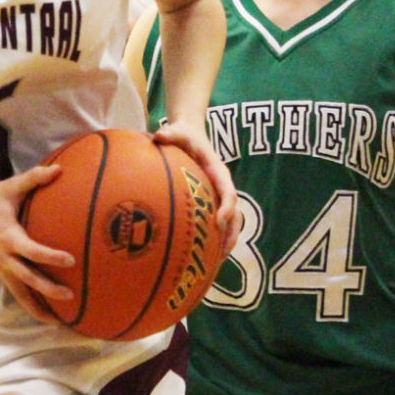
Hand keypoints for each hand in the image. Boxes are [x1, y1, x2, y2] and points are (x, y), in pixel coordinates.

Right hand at [0, 166, 74, 320]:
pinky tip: (46, 314)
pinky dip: (30, 304)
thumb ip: (35, 178)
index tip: (70, 260)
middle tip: (71, 295)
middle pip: (27, 279)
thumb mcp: (11, 186)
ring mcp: (0, 267)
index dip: (50, 256)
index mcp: (7, 235)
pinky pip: (16, 292)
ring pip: (20, 294)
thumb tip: (60, 169)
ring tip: (60, 321)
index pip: (31, 250)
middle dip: (48, 289)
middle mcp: (3, 256)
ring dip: (38, 307)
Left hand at [150, 121, 239, 253]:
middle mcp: (221, 187)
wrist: (190, 135)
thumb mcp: (179, 130)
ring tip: (217, 263)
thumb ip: (171, 133)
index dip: (227, 207)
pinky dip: (213, 241)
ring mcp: (216, 197)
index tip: (219, 220)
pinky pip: (215, 224)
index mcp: (218, 172)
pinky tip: (201, 258)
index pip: (228, 191)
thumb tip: (159, 135)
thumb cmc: (184, 135)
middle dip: (231, 233)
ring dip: (225, 242)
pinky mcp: (208, 203)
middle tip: (223, 252)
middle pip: (234, 214)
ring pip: (229, 223)